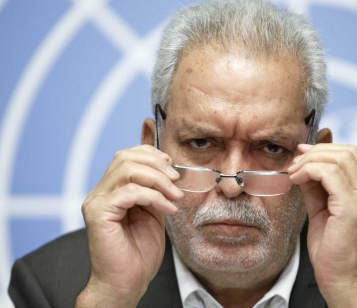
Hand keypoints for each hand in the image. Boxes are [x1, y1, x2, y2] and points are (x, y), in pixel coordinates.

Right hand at [75, 145, 182, 307]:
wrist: (127, 283)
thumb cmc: (139, 253)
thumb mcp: (153, 214)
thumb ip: (155, 192)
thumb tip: (170, 173)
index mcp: (112, 191)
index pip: (126, 156)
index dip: (152, 155)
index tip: (173, 168)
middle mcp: (100, 193)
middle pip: (125, 157)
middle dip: (157, 165)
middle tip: (176, 181)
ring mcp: (96, 202)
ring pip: (127, 170)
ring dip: (158, 180)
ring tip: (175, 197)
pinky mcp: (98, 213)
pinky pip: (129, 191)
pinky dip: (154, 197)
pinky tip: (167, 210)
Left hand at [288, 144, 356, 306]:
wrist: (343, 281)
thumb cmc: (333, 252)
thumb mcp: (322, 210)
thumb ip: (317, 187)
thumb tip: (303, 165)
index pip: (353, 156)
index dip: (326, 149)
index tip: (302, 155)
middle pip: (348, 152)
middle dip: (317, 151)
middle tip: (295, 162)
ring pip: (340, 158)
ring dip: (311, 160)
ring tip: (294, 172)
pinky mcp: (354, 207)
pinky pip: (331, 173)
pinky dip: (310, 170)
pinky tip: (297, 179)